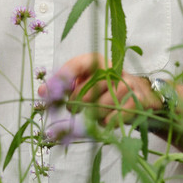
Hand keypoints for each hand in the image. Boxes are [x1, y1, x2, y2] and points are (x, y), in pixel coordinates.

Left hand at [39, 53, 158, 126]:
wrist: (140, 94)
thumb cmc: (104, 87)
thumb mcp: (83, 81)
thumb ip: (63, 86)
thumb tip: (42, 92)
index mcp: (96, 60)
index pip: (75, 66)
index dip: (62, 80)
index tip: (50, 93)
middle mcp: (112, 68)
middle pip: (88, 89)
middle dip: (77, 102)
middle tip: (72, 108)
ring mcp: (127, 83)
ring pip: (101, 105)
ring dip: (93, 114)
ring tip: (91, 114)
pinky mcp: (138, 99)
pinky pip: (115, 116)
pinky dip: (107, 121)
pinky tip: (105, 120)